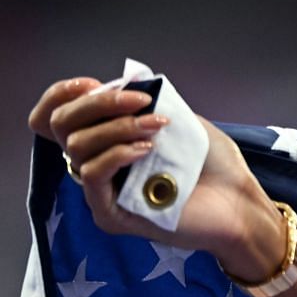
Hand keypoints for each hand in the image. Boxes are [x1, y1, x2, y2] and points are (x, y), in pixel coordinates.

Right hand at [27, 77, 284, 280]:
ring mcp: (101, 192)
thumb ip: (146, 102)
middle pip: (62, 126)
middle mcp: (96, 165)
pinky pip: (92, 176)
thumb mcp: (179, 118)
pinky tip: (146, 149)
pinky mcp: (111, 215)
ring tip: (158, 126)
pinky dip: (115, 154)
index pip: (56, 117)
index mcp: (106, 141)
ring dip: (118, 127)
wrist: (240, 203)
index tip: (93, 83)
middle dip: (98, 103)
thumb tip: (122, 82)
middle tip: (141, 101)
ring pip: (77, 148)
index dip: (64, 95)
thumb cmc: (215, 163)